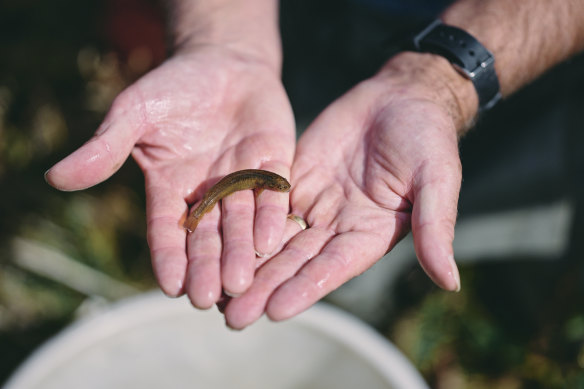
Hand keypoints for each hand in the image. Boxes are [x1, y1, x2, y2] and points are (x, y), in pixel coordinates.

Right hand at [45, 46, 295, 305]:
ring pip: (241, 225)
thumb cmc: (173, 87)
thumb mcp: (135, 112)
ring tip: (239, 282)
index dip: (169, 257)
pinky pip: (272, 196)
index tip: (171, 287)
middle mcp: (208, 194)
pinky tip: (270, 241)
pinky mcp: (273, 168)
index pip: (167, 230)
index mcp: (171, 188)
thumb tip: (56, 177)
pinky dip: (270, 218)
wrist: (224, 62)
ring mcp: (242, 183)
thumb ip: (105, 146)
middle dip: (206, 267)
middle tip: (207, 299)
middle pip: (207, 237)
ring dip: (240, 253)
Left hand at [223, 52, 469, 328]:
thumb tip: (449, 282)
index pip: (333, 268)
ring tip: (218, 289)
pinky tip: (218, 240)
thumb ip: (436, 228)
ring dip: (249, 264)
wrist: (401, 97)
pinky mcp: (294, 180)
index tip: (275, 311)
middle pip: (296, 262)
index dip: (305, 289)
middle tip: (233, 318)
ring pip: (276, 239)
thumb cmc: (428, 137)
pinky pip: (265, 204)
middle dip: (266, 288)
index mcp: (370, 234)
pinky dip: (243, 224)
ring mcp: (315, 205)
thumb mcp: (437, 179)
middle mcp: (338, 227)